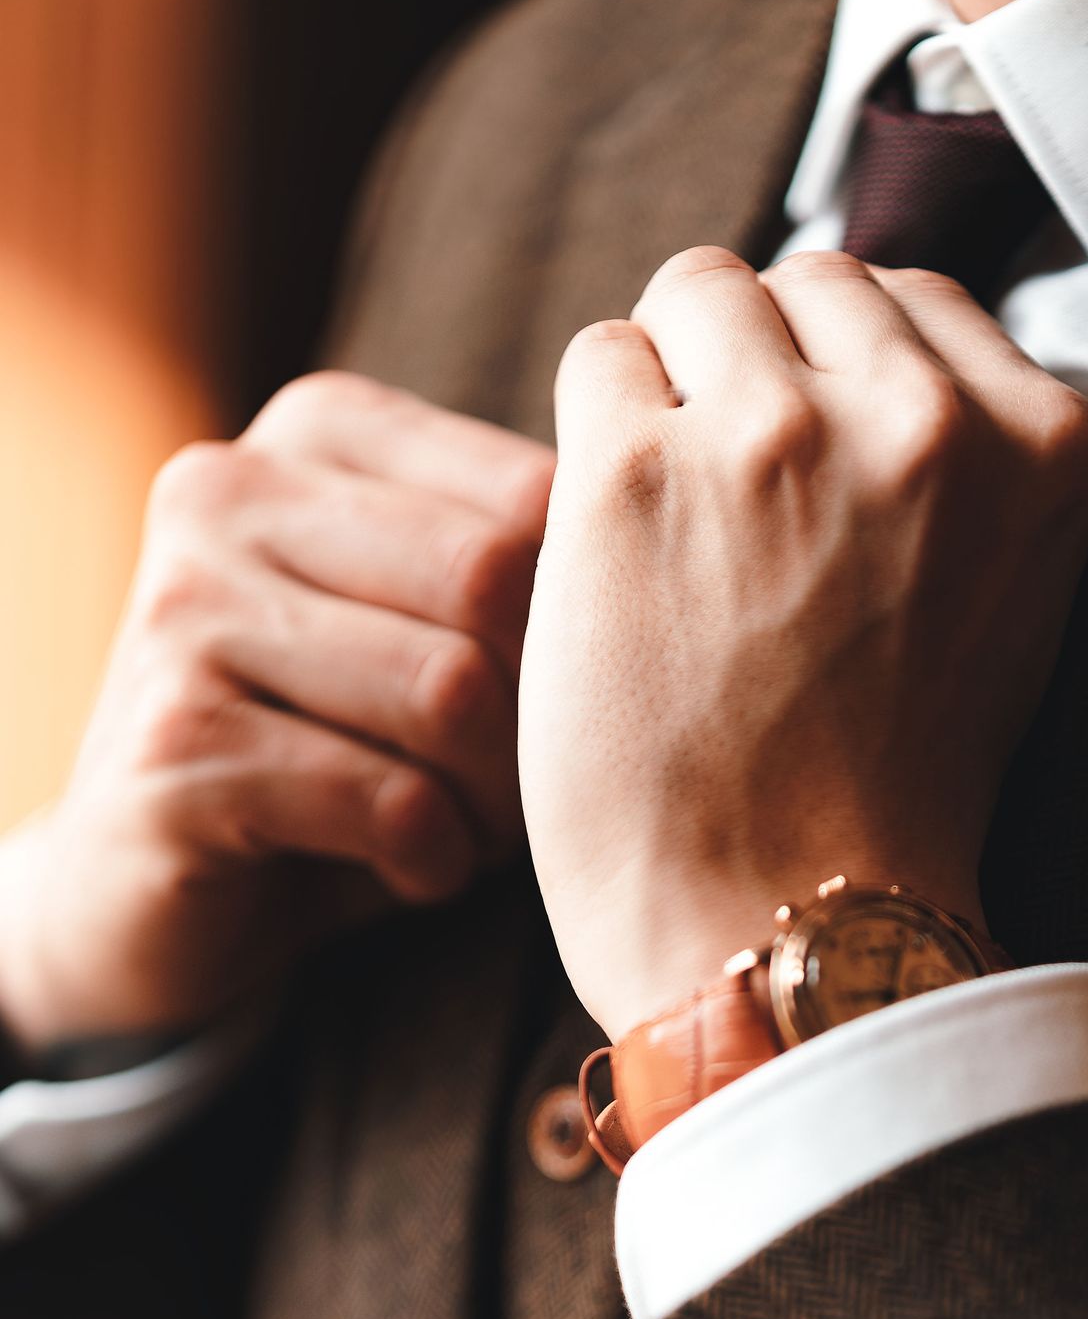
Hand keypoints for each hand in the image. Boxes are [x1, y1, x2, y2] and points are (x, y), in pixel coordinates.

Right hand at [0, 372, 553, 1052]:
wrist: (155, 886)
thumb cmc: (342, 752)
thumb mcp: (433, 632)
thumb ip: (528, 570)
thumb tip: (700, 551)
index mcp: (318, 432)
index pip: (536, 494)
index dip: (593, 624)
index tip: (572, 706)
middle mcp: (229, 489)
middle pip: (495, 582)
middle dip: (544, 717)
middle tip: (531, 794)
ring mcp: (184, 610)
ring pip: (448, 692)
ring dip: (494, 800)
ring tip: (471, 832)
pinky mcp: (172, 745)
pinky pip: (384, 799)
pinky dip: (430, 859)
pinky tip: (410, 870)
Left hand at [518, 246, 1087, 1042]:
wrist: (788, 932)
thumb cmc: (881, 808)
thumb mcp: (1002, 619)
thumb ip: (962, 479)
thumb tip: (860, 370)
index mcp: (1043, 452)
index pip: (917, 300)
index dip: (844, 372)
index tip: (816, 458)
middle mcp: (925, 423)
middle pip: (806, 279)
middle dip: (760, 365)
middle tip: (735, 497)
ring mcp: (779, 436)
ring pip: (699, 290)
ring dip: (673, 382)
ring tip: (676, 521)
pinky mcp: (641, 472)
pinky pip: (600, 360)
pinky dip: (598, 437)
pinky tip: (617, 547)